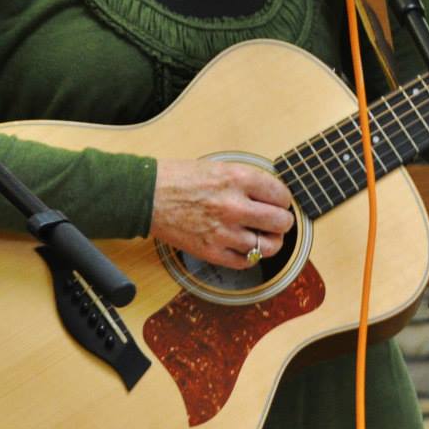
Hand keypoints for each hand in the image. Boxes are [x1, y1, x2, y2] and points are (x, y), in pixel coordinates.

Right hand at [150, 158, 295, 269]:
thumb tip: (270, 195)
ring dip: (270, 242)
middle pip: (281, 222)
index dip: (282, 200)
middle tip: (276, 221)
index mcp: (236, 179)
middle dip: (282, 222)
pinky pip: (245, 262)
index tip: (277, 202)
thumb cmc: (177, 178)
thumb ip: (244, 181)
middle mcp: (234, 206)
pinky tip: (243, 247)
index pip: (281, 195)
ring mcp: (223, 232)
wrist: (146, 196)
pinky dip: (249, 256)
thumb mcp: (216, 167)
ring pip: (268, 246)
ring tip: (263, 236)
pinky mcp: (211, 251)